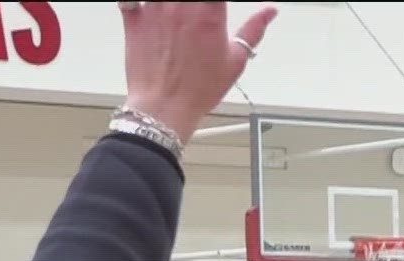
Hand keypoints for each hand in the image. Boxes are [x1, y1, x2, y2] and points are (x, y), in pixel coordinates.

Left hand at [121, 1, 276, 142]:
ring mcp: (154, 9)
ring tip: (180, 13)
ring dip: (173, 2)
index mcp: (209, 14)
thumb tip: (269, 12)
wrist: (164, 106)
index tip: (219, 7)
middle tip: (200, 12)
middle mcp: (181, 6)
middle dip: (197, 2)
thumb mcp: (235, 61)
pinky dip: (141, 1)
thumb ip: (253, 30)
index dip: (218, 1)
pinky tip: (152, 9)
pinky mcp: (134, 16)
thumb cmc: (199, 87)